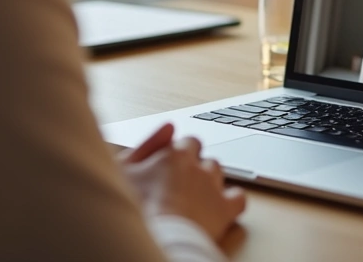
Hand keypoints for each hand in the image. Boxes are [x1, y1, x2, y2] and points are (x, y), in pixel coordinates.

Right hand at [118, 123, 246, 241]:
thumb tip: (169, 126)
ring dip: (209, 180)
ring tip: (194, 197)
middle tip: (180, 184)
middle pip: (202, 155)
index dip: (179, 155)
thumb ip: (148, 143)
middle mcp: (196, 165)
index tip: (172, 168)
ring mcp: (213, 186)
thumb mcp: (125, 169)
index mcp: (173, 154)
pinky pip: (238, 197)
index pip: (186, 143)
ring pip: (218, 171)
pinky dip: (231, 200)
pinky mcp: (225, 208)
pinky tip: (221, 207)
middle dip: (195, 165)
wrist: (157, 236)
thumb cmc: (135, 206)